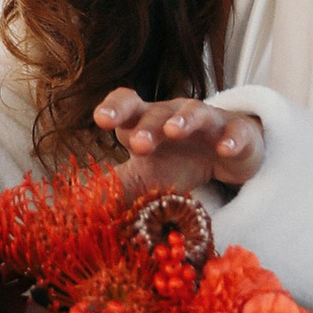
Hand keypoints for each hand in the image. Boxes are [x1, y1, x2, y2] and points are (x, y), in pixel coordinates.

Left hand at [93, 89, 264, 197]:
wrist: (227, 155)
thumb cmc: (176, 162)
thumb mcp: (145, 176)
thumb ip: (114, 188)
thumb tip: (74, 208)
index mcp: (145, 122)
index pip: (126, 104)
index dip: (114, 108)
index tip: (101, 120)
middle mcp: (173, 115)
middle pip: (156, 113)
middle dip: (147, 126)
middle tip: (139, 145)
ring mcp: (207, 121)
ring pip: (195, 112)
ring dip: (184, 120)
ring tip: (174, 131)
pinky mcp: (238, 133)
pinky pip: (236, 132)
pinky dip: (232, 139)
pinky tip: (225, 149)